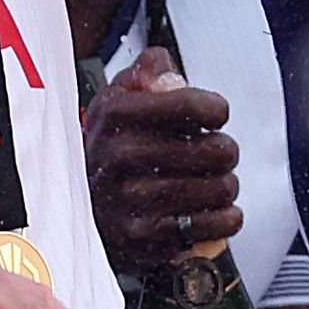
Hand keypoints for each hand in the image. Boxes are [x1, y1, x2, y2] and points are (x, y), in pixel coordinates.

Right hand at [81, 51, 244, 277]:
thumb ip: (149, 72)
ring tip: (206, 182)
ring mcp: (132, 198)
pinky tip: (210, 209)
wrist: (83, 205)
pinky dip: (225, 217)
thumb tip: (169, 78)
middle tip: (210, 154)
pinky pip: (217, 224)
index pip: (194, 105)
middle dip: (223, 151)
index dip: (215, 109)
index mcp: (115, 114)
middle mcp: (120, 155)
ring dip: (225, 185)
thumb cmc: (114, 147)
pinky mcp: (146, 236)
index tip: (213, 116)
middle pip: (218, 149)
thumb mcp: (120, 97)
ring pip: (221, 188)